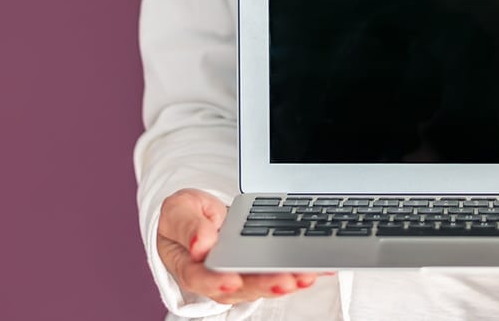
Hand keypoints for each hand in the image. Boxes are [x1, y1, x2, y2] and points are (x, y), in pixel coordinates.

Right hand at [157, 189, 332, 303]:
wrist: (197, 216)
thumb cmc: (184, 216)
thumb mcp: (178, 211)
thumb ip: (189, 227)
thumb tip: (200, 245)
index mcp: (190, 266)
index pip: (201, 278)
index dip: (217, 282)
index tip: (231, 280)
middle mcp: (217, 277)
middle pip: (241, 287)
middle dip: (266, 284)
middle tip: (286, 281)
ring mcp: (240, 275)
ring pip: (264, 284)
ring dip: (288, 281)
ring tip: (308, 274)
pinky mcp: (259, 269)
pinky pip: (280, 272)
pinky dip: (300, 270)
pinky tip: (320, 267)